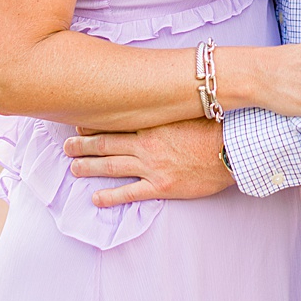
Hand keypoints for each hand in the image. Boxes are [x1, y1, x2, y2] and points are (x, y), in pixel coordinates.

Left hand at [64, 118, 231, 207]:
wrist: (233, 149)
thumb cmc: (214, 127)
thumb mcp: (185, 110)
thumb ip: (165, 108)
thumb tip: (153, 102)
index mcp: (152, 122)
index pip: (114, 121)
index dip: (94, 122)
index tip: (79, 122)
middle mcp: (146, 142)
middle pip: (106, 142)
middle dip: (83, 144)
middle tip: (67, 145)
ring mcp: (152, 165)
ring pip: (111, 165)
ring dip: (88, 166)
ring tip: (73, 168)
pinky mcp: (161, 185)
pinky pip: (129, 192)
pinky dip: (110, 195)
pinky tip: (95, 198)